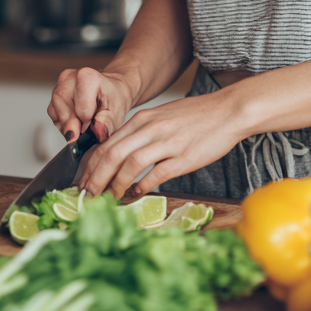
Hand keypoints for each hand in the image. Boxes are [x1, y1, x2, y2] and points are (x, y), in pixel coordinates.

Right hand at [47, 67, 134, 143]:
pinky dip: (63, 122)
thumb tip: (97, 133)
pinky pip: (53, 113)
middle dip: (75, 126)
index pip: (81, 110)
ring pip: (56, 113)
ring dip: (68, 124)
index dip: (88, 122)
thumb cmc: (114, 99)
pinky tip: (75, 119)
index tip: (95, 122)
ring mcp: (60, 84)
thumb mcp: (116, 113)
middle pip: (65, 112)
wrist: (111, 89)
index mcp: (87, 77)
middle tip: (88, 127)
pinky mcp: (55, 93)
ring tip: (83, 123)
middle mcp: (70, 77)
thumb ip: (106, 124)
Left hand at [77, 90, 244, 198]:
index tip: (83, 183)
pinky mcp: (184, 156)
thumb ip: (142, 135)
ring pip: (130, 163)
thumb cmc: (196, 117)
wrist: (228, 110)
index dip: (91, 166)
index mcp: (143, 120)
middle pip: (112, 154)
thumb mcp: (162, 118)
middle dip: (95, 179)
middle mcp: (151, 128)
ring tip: (108, 199)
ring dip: (115, 185)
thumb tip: (121, 158)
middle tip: (87, 196)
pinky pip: (157, 173)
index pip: (106, 144)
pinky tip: (136, 193)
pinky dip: (143, 185)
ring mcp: (167, 142)